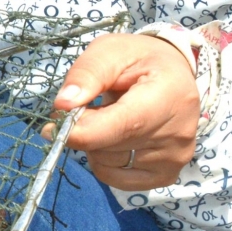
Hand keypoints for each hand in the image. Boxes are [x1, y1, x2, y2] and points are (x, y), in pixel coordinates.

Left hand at [43, 33, 199, 190]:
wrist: (172, 74)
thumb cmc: (139, 59)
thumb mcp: (110, 51)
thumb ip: (86, 74)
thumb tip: (62, 106)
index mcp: (169, 97)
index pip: (122, 127)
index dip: (81, 131)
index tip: (53, 125)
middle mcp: (178, 134)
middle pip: (109, 149)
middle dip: (83, 130)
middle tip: (85, 107)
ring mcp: (174, 159)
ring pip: (108, 166)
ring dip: (93, 145)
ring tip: (106, 118)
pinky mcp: (166, 175)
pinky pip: (116, 180)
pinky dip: (103, 162)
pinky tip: (112, 138)